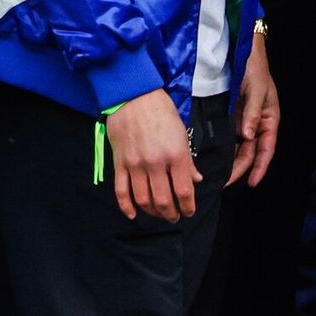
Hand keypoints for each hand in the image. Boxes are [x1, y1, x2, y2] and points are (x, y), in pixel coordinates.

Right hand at [106, 90, 199, 221]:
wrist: (134, 98)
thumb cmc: (163, 113)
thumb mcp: (182, 134)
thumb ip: (188, 160)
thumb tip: (196, 180)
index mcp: (176, 154)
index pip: (184, 190)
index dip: (188, 206)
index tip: (189, 212)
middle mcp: (156, 163)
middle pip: (163, 199)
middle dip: (171, 213)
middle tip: (175, 217)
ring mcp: (135, 165)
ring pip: (143, 199)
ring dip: (152, 212)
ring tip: (159, 215)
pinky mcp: (119, 164)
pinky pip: (121, 191)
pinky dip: (126, 206)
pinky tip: (132, 214)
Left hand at [228, 34, 279, 187]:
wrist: (242, 53)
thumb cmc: (255, 70)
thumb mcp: (257, 90)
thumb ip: (251, 113)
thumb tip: (247, 136)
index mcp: (269, 120)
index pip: (266, 149)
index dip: (260, 167)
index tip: (252, 183)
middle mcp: (256, 124)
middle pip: (249, 153)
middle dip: (238, 169)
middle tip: (222, 184)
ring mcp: (242, 122)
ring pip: (237, 149)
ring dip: (229, 163)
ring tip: (215, 178)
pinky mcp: (230, 118)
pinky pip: (226, 139)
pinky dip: (221, 150)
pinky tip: (210, 160)